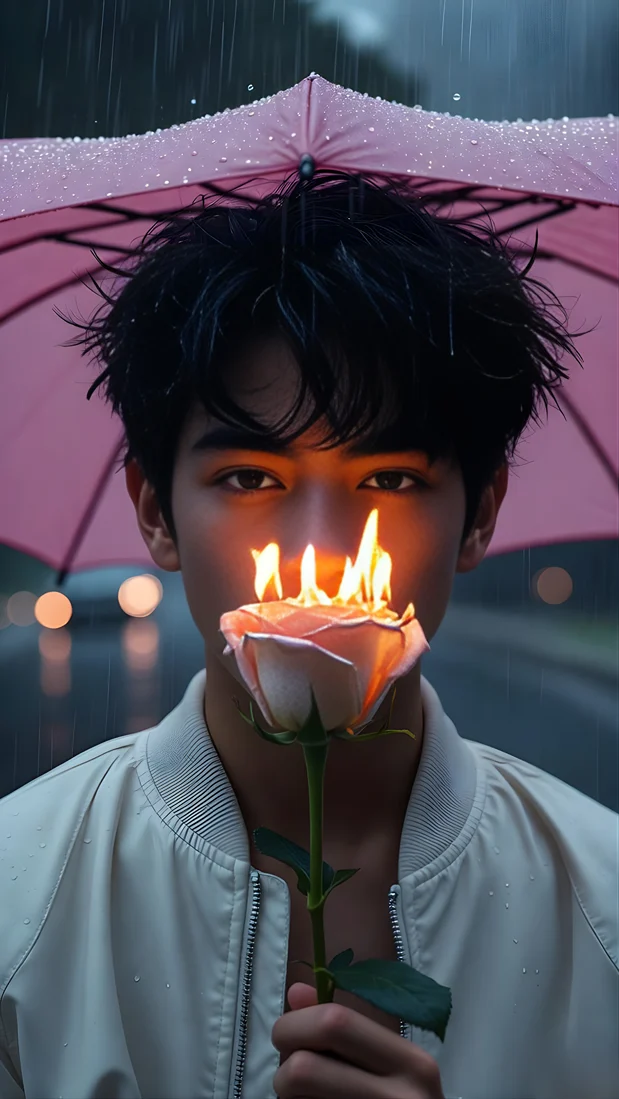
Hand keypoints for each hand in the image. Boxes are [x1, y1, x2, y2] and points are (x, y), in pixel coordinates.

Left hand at [272, 982, 444, 1098]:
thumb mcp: (390, 1062)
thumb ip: (345, 1025)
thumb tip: (296, 992)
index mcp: (411, 1062)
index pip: (334, 1023)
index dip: (295, 1024)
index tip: (288, 1034)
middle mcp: (401, 1098)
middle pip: (304, 1068)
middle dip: (283, 1066)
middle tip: (290, 1074)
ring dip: (289, 1097)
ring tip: (308, 1097)